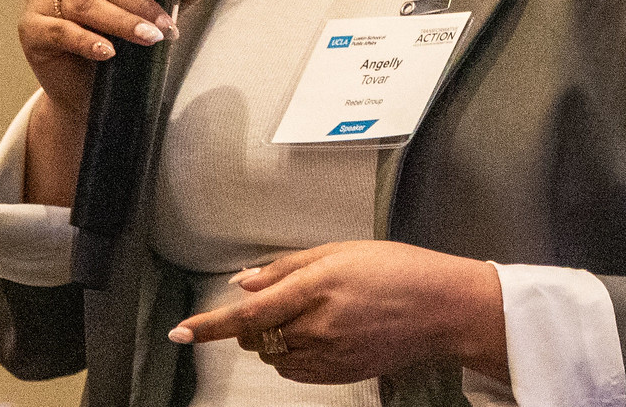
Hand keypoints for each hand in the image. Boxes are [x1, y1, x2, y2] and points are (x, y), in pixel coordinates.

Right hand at [16, 0, 215, 205]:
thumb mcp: (157, 11)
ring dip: (121, 21)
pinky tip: (108, 52)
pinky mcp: (30, 28)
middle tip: (166, 24)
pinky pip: (60, 31)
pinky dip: (87, 41)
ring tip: (149, 38)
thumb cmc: (122, 38)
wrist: (89, 88)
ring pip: (84, 3)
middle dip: (138, 2)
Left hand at [167, 241, 508, 384]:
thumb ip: (288, 267)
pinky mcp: (339, 374)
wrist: (443, 308)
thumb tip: (245, 281)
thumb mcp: (342, 251)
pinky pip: (295, 371)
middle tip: (278, 301)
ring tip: (311, 314)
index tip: (182, 332)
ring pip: (274, 354)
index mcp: (319, 285)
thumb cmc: (401, 271)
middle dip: (252, 321)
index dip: (211, 325)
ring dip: (274, 337)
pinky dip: (292, 355)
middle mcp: (320, 324)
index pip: (250, 311)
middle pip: (257, 335)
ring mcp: (330, 354)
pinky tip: (318, 335)